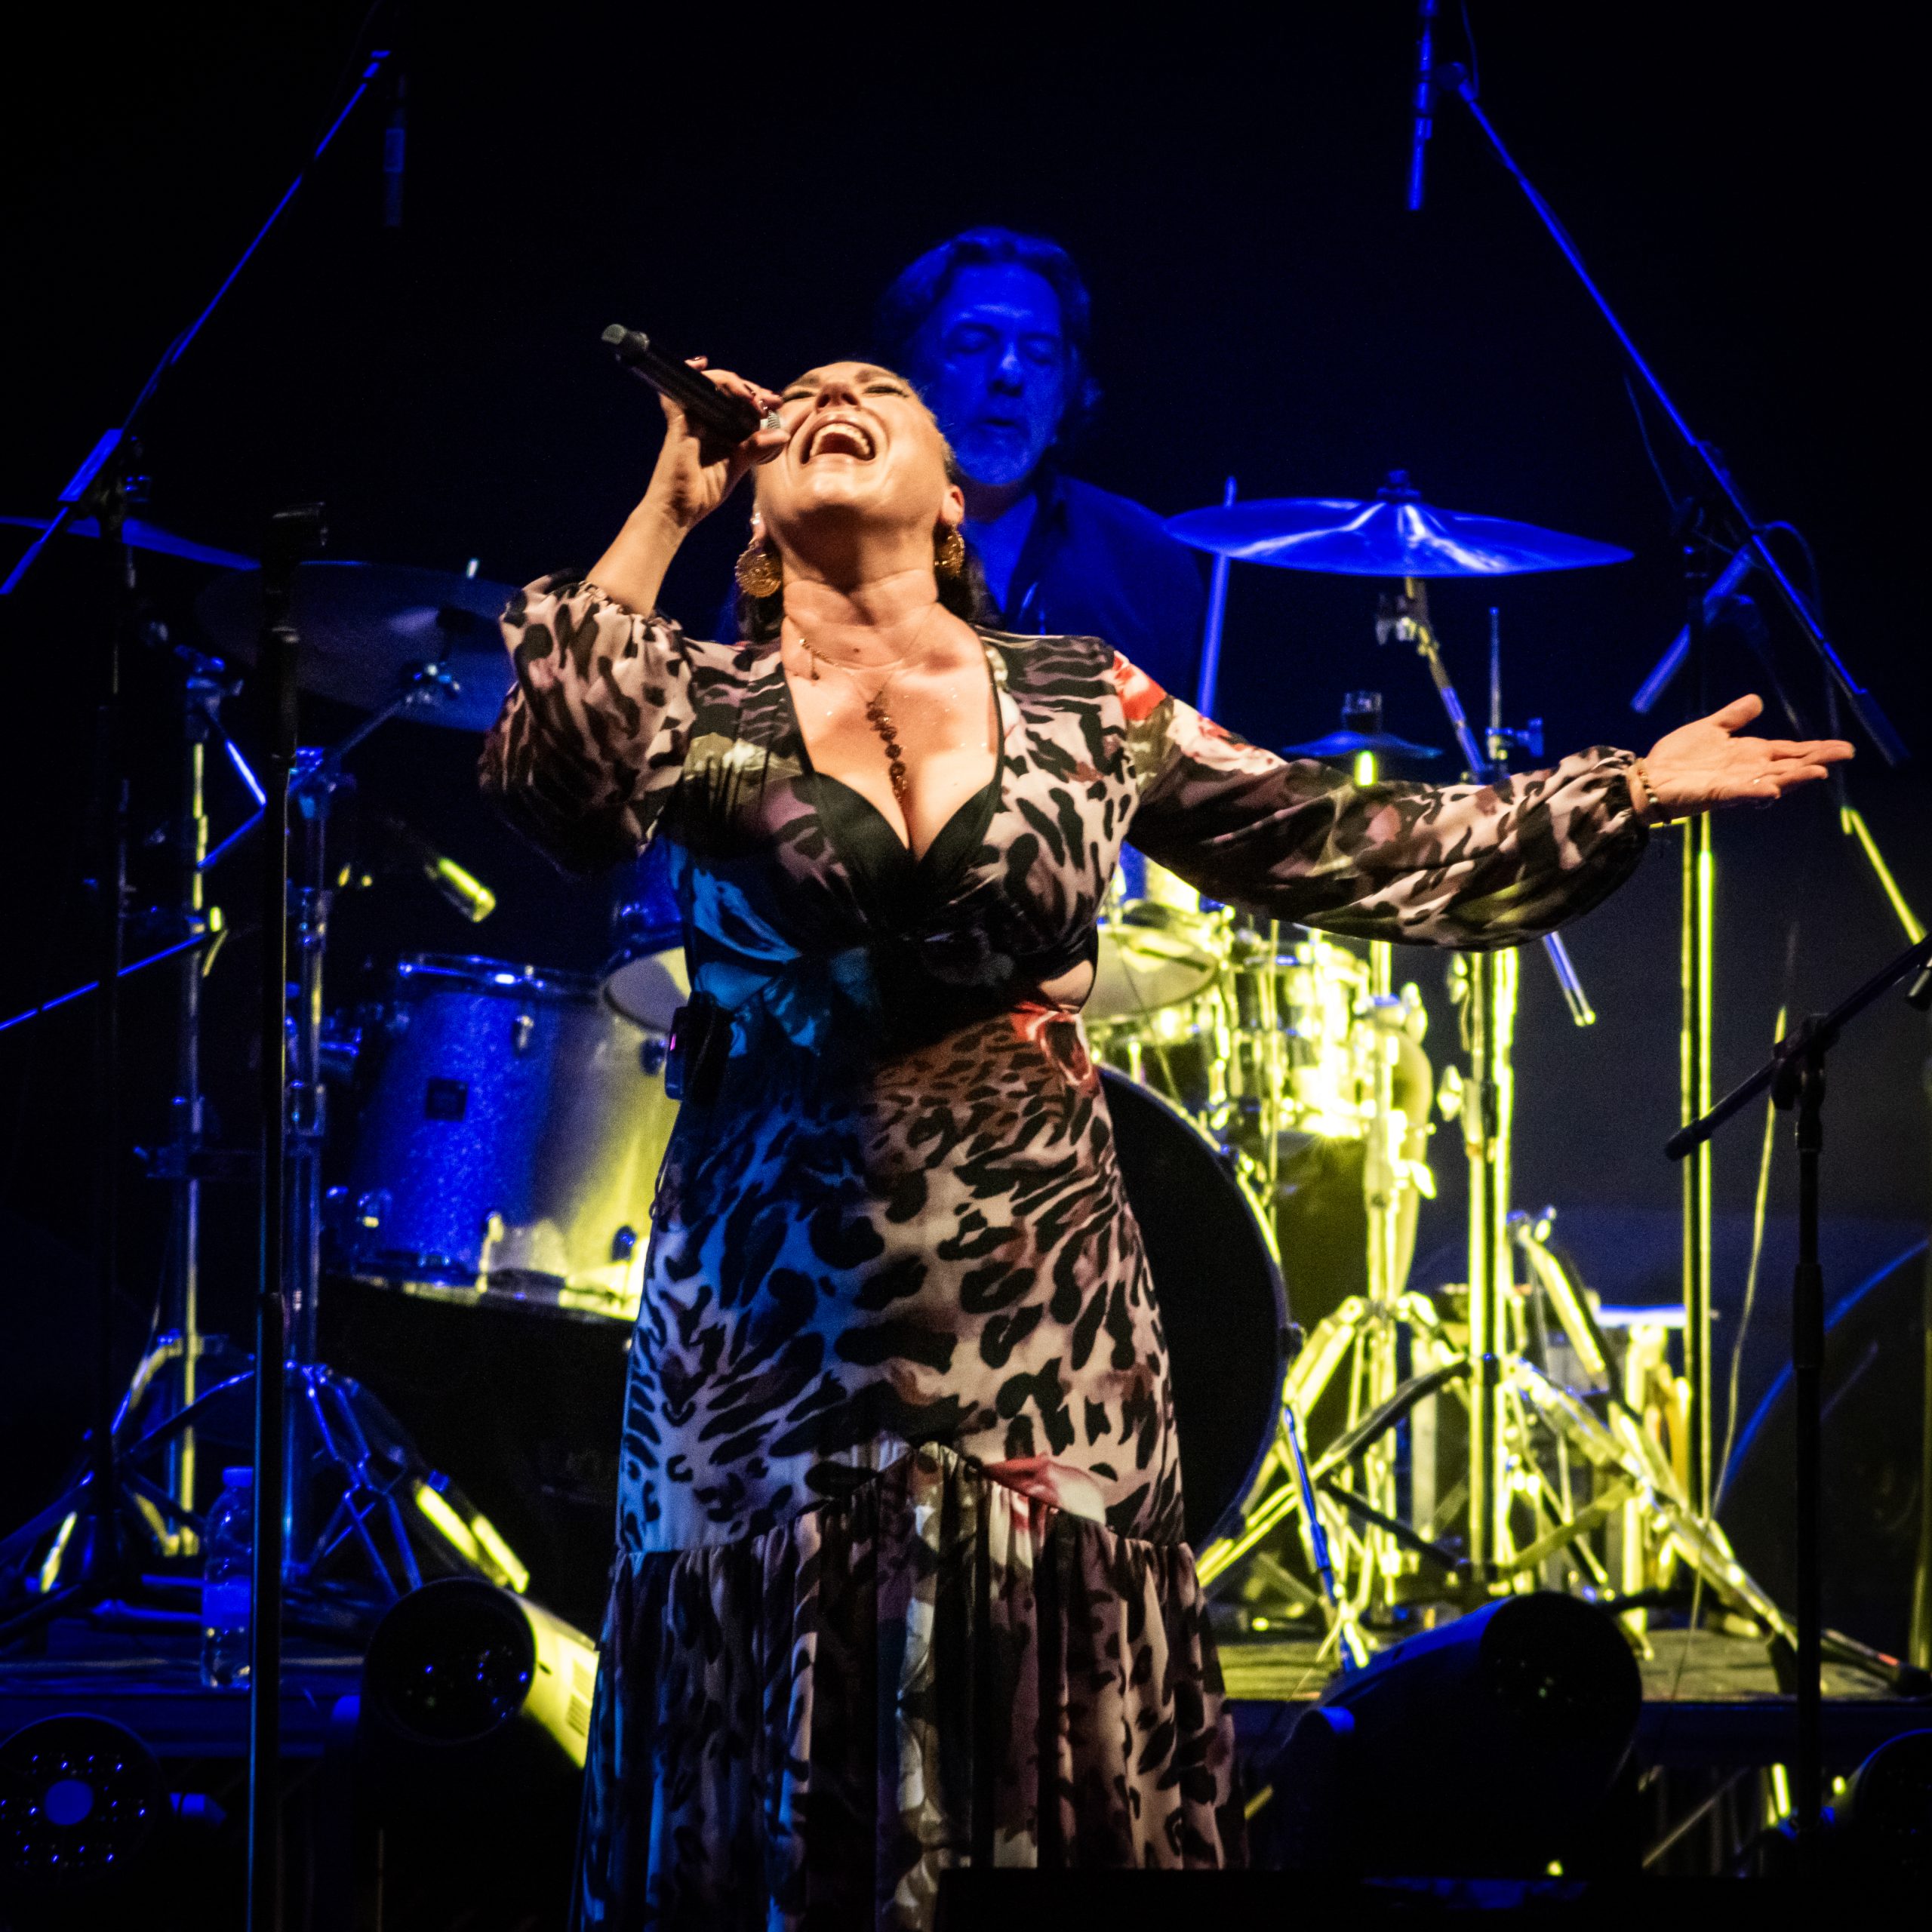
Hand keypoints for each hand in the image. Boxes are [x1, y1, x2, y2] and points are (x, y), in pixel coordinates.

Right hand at [637, 359, 787, 533]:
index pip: (737, 402)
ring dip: (733, 384)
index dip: (757, 398)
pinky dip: (688, 374)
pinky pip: (678, 393)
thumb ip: (756, 449)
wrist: (677, 512)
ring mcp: (689, 419)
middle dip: (751, 390)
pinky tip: (700, 364)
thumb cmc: (701, 493)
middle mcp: (702, 420)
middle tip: (771, 400)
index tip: (777, 403)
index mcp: (717, 429)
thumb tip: (783, 434)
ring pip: (708, 385)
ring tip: (753, 398)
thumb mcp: (736, 467)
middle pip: (725, 390)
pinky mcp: (678, 423)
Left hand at [1638, 694, 1852, 817]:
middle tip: (1844, 754)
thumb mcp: (1709, 729)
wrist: (1648, 778)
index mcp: (1749, 754)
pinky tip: (1773, 790)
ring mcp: (1735, 783)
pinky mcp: (1716, 793)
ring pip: (1772, 780)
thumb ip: (1734, 717)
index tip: (1843, 747)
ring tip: (1819, 772)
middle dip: (1816, 760)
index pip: (1790, 751)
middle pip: (1789, 765)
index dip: (1815, 748)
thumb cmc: (1677, 757)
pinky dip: (1756, 792)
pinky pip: (1740, 793)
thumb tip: (1757, 700)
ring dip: (1794, 777)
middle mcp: (1748, 770)